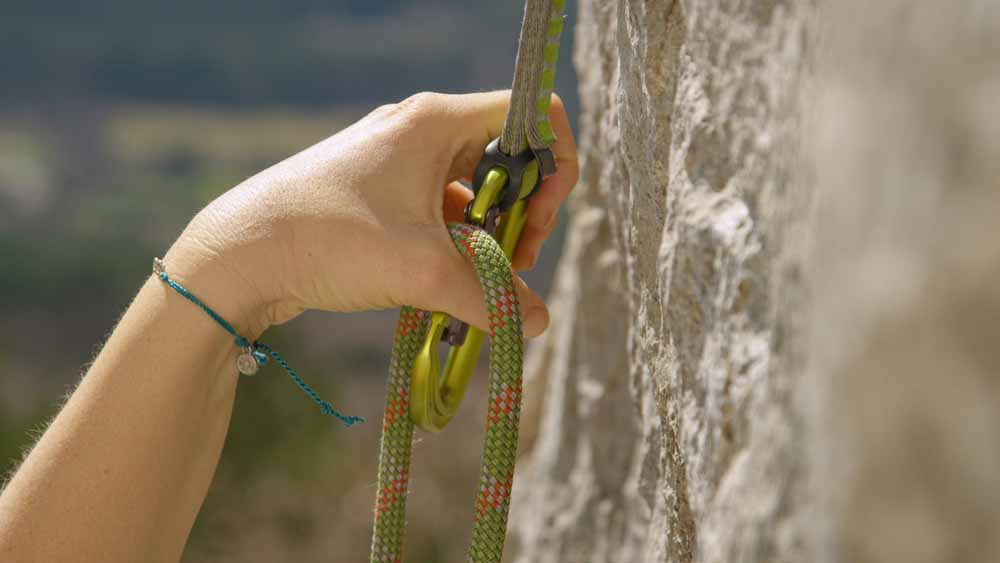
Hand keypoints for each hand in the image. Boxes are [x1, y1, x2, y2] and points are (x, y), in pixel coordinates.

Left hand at [164, 91, 578, 338]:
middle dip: (523, 211)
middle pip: (507, 155)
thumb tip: (538, 323)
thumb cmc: (330, 240)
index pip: (531, 114)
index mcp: (436, 121)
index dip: (556, 162)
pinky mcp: (378, 189)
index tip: (540, 217)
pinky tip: (444, 281)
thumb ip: (492, 297)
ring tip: (478, 280)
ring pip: (473, 187)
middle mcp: (420, 129)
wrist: (239, 254)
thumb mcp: (423, 271)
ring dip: (489, 233)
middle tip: (516, 262)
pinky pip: (439, 206)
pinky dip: (455, 241)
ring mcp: (396, 158)